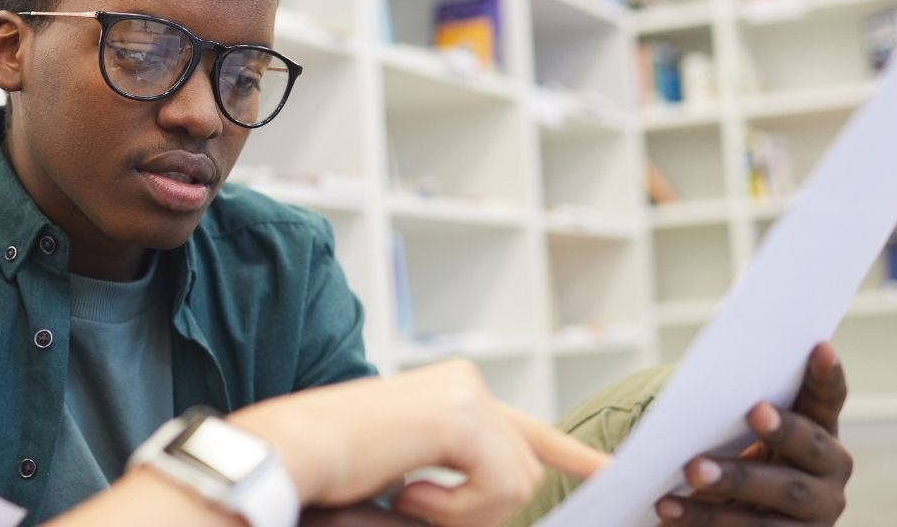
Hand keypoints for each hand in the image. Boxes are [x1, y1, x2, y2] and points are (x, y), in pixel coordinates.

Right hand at [230, 359, 607, 526]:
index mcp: (452, 393)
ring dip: (467, 513)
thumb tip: (514, 498)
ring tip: (411, 498)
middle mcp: (466, 383)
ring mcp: (467, 394)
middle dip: (484, 510)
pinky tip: (411, 492)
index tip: (607, 472)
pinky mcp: (462, 415)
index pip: (526, 428)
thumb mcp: (413, 476)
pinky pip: (498, 485)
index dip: (569, 453)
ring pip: (518, 482)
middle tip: (421, 508)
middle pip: (525, 469)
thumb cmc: (333, 471)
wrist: (289, 454)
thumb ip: (461, 480)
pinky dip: (458, 509)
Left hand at [656, 342, 852, 525]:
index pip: (828, 398)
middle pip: (810, 449)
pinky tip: (669, 510)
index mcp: (820, 431)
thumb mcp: (738, 434)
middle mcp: (830, 472)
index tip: (818, 345)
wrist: (736, 517)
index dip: (826, 375)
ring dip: (734, 482)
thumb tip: (694, 392)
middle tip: (753, 410)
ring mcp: (816, 515)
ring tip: (691, 470)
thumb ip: (732, 412)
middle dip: (783, 430)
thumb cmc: (734, 458)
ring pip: (778, 500)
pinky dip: (704, 522)